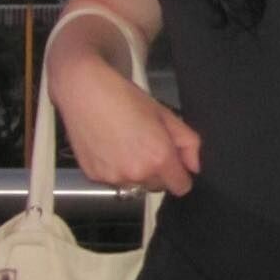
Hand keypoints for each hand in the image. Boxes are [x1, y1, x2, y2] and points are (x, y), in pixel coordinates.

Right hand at [52, 57, 200, 197]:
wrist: (85, 92)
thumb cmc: (126, 98)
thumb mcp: (165, 114)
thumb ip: (188, 143)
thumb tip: (195, 167)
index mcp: (159, 158)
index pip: (181, 187)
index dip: (180, 174)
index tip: (174, 161)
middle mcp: (137, 174)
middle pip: (158, 186)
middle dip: (158, 171)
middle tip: (146, 144)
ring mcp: (113, 178)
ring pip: (135, 186)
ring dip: (136, 173)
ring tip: (126, 145)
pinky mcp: (94, 177)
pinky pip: (113, 182)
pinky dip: (115, 170)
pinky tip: (109, 147)